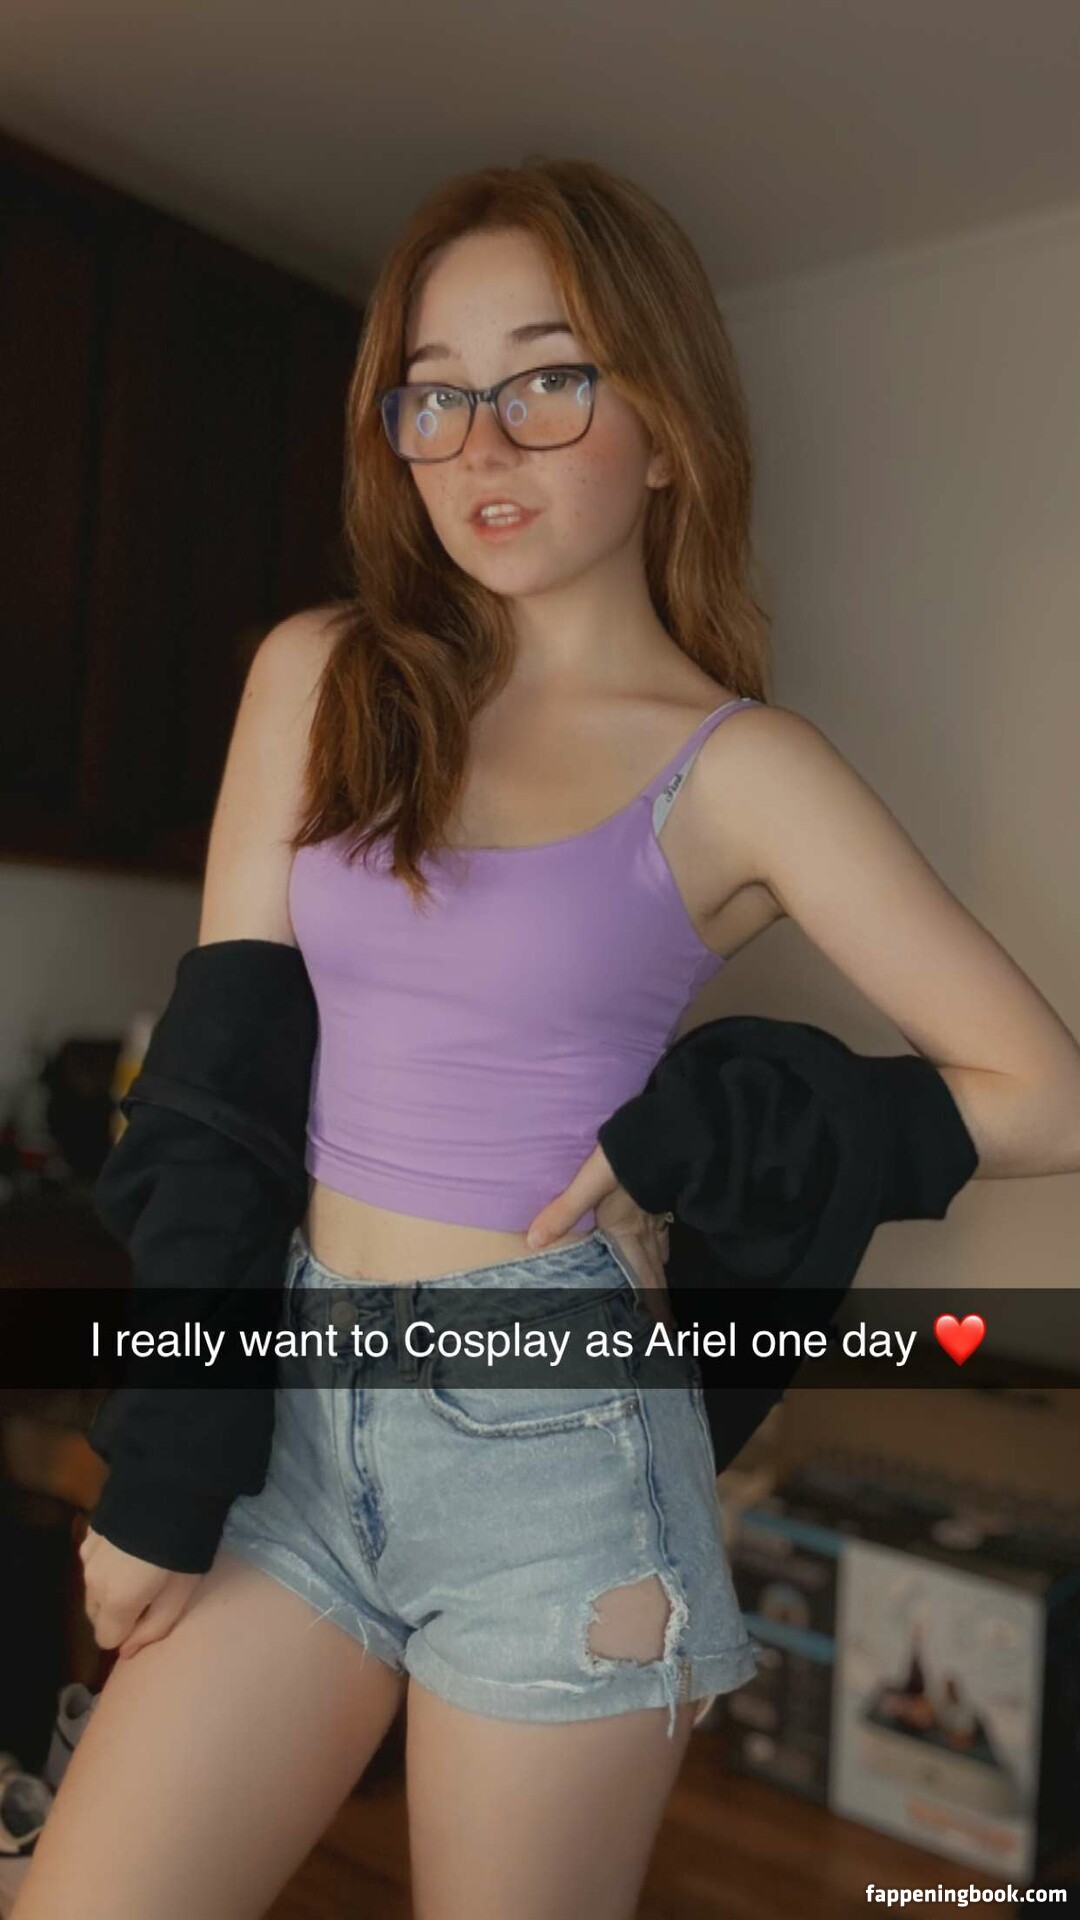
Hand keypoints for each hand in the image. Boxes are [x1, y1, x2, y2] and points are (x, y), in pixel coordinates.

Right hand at [77, 1521, 201, 1660]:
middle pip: (97, 1615)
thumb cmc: (184, 1548)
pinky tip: (131, 1548)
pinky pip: (93, 1563)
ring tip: (140, 1567)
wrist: (172, 1489)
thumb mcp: (179, 1595)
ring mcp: (88, 1556)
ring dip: (110, 1587)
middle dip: (117, 1613)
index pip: (106, 1639)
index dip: (128, 1632)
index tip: (148, 1615)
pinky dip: (107, 1564)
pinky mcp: (89, 1534)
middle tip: (147, 1593)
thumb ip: (152, 1629)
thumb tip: (126, 1652)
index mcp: (115, 1602)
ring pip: (93, 1589)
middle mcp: (93, 1582)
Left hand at [525, 1144, 674, 1327]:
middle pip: (652, 1271)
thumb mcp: (589, 1183)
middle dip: (657, 1301)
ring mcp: (654, 1214)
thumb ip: (563, 1212)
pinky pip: (662, 1232)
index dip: (648, 1305)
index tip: (658, 1332)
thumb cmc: (624, 1158)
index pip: (638, 1277)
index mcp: (626, 1232)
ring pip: (659, 1253)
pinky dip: (662, 1247)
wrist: (660, 1131)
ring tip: (658, 1294)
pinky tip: (661, 1246)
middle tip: (663, 1327)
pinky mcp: (658, 1198)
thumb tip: (534, 1240)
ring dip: (658, 1276)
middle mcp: (643, 1229)